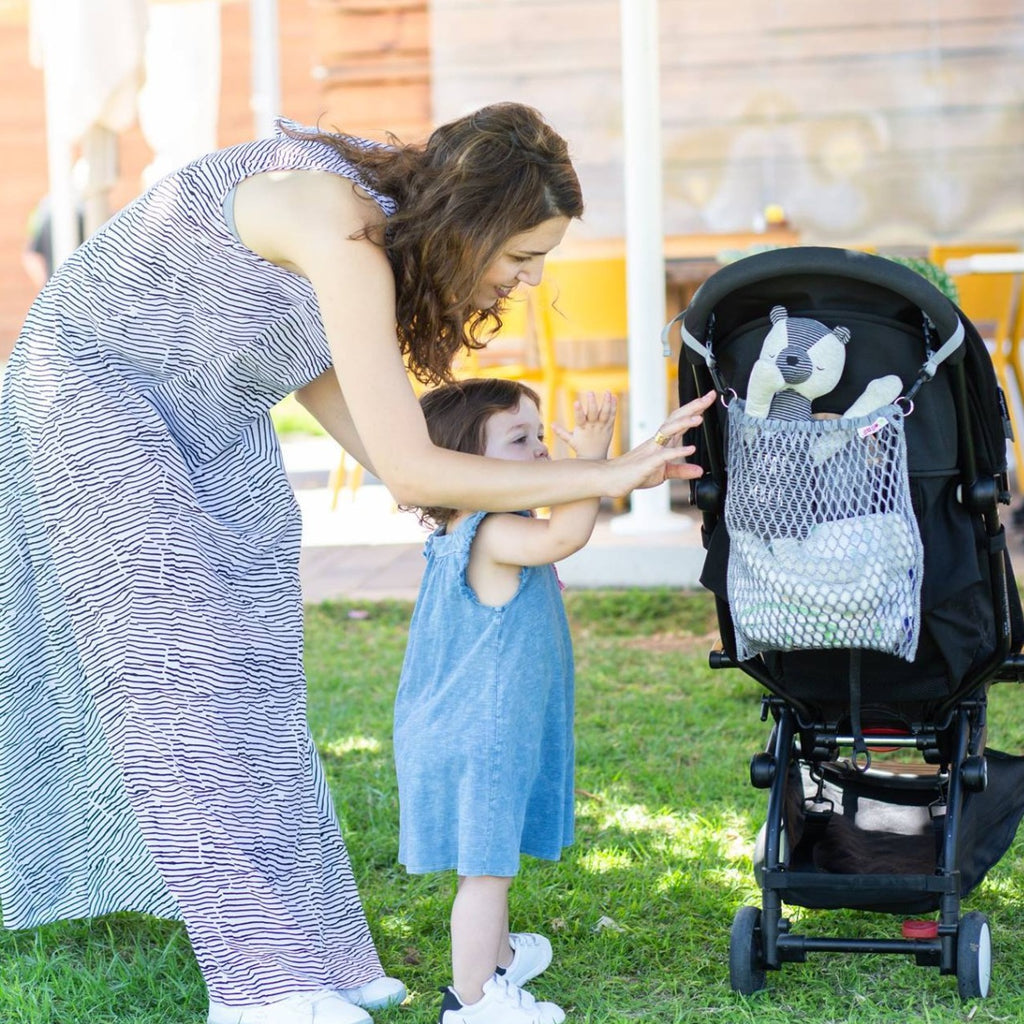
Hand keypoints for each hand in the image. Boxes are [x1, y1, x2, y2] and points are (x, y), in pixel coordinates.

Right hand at [551, 390, 615, 460]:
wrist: (595, 457)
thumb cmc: (581, 447)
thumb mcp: (570, 440)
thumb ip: (561, 432)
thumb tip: (551, 424)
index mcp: (582, 429)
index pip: (579, 418)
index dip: (578, 410)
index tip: (576, 401)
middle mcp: (593, 427)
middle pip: (593, 414)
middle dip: (591, 403)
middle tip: (590, 392)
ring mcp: (602, 426)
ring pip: (605, 413)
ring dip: (606, 402)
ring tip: (607, 392)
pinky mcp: (609, 427)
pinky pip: (612, 416)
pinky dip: (614, 406)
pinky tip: (614, 397)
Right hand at [601, 390, 716, 497]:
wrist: (609, 479)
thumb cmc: (634, 474)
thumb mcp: (663, 473)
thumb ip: (681, 470)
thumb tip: (699, 471)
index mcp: (661, 442)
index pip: (680, 421)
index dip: (695, 409)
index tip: (708, 398)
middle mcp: (657, 441)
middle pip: (676, 419)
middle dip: (693, 407)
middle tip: (709, 396)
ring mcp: (651, 450)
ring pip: (668, 431)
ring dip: (684, 423)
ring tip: (700, 418)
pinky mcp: (647, 463)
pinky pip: (663, 455)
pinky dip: (677, 451)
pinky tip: (690, 449)